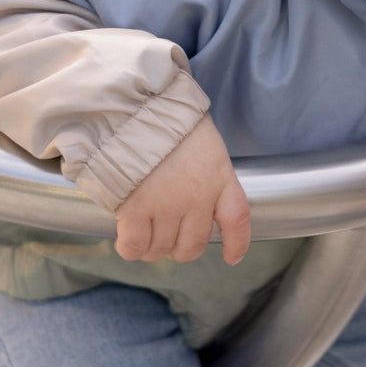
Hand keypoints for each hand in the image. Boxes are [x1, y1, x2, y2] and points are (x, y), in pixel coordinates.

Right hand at [114, 115, 250, 264]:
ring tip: (144, 234)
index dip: (237, 243)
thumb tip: (197, 188)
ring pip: (162, 248)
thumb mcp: (203, 139)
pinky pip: (136, 246)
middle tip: (168, 239)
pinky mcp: (134, 210)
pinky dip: (131, 249)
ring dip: (153, 248)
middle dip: (180, 248)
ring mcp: (166, 206)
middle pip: (193, 245)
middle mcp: (197, 198)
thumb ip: (205, 169)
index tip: (233, 257)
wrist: (134, 109)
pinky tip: (127, 240)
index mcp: (219, 177)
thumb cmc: (167, 116)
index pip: (238, 219)